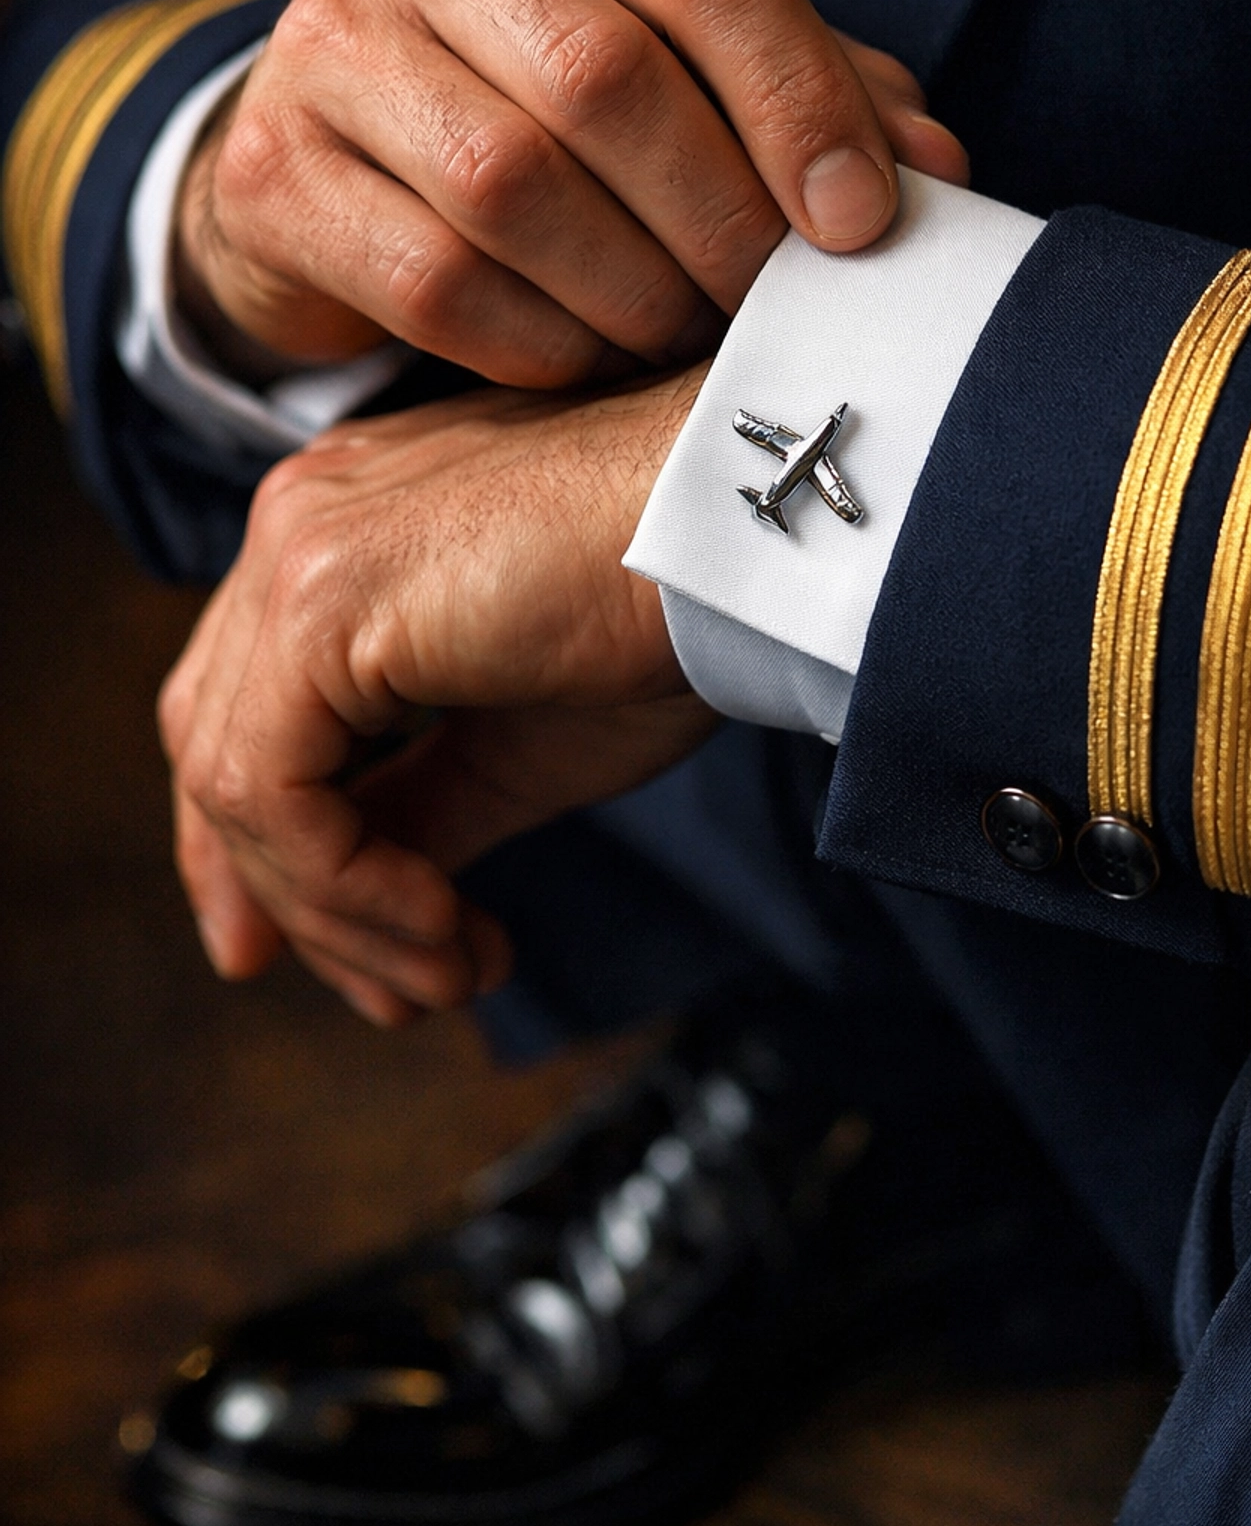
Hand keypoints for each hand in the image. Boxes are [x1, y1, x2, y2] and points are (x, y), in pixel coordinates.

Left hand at [158, 374, 715, 1025]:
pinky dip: (342, 885)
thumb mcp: (521, 744)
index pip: (248, 714)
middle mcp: (299, 526)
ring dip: (340, 915)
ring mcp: (298, 552)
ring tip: (454, 972)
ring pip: (237, 784)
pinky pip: (270, 789)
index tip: (359, 961)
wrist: (752, 537)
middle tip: (401, 999)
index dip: (275, 856)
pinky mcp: (320, 600)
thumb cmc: (670, 615)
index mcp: (344, 539)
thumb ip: (421, 809)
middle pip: (222, 752)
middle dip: (300, 904)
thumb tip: (367, 906)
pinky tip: (443, 925)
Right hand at [175, 0, 967, 383]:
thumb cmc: (553, 92)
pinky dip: (541, 343)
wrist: (343, 144)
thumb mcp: (688, 58)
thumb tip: (939, 173)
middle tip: (770, 306)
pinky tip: (588, 357)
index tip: (863, 223)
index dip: (802, 102)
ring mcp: (328, 38)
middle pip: (608, 80)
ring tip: (684, 336)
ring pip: (513, 187)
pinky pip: (438, 282)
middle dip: (719, 220)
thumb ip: (812, 90)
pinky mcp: (276, 168)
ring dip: (633, 292)